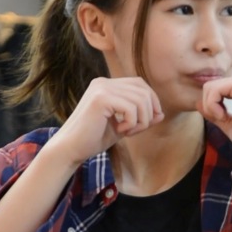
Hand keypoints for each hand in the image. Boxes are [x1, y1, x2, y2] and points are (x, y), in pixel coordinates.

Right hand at [48, 77, 163, 164]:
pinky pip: (131, 108)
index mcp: (107, 84)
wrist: (71, 149)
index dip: (151, 102)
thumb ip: (141, 117)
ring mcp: (101, 88)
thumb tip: (161, 114)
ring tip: (127, 131)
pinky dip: (132, 123)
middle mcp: (104, 82)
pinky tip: (120, 131)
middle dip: (148, 113)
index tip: (145, 123)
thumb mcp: (124, 125)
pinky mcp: (100, 99)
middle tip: (135, 130)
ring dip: (141, 121)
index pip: (141, 84)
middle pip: (144, 91)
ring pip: (140, 100)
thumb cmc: (95, 138)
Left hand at [198, 73, 231, 165]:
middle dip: (210, 105)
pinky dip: (212, 106)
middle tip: (222, 119)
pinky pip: (213, 90)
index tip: (223, 119)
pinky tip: (224, 116)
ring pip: (210, 87)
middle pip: (211, 85)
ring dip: (210, 106)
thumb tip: (197, 102)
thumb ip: (213, 110)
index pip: (217, 87)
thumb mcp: (227, 122)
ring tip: (224, 118)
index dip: (212, 105)